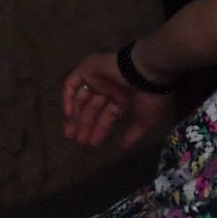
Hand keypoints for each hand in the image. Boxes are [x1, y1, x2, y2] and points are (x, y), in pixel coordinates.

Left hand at [60, 51, 179, 155]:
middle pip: (91, 109)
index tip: (92, 144)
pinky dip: (67, 98)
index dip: (99, 129)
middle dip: (85, 125)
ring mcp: (96, 78)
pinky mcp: (87, 69)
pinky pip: (72, 84)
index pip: (107, 115)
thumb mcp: (145, 120)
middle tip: (79, 141)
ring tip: (71, 134)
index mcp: (122, 97)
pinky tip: (69, 115)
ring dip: (75, 116)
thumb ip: (133, 134)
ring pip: (81, 99)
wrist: (145, 71)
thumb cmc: (149, 96)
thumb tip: (124, 148)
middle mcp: (108, 88)